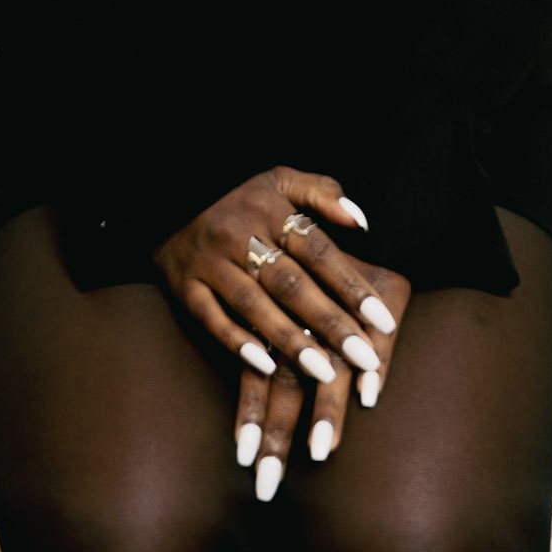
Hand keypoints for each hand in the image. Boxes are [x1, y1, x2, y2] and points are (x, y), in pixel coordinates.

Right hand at [149, 165, 398, 410]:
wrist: (168, 193)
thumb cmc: (239, 195)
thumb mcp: (280, 179)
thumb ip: (323, 193)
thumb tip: (362, 222)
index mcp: (269, 209)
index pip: (319, 250)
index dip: (351, 286)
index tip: (383, 320)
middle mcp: (240, 236)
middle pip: (292, 283)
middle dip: (330, 323)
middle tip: (364, 357)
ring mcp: (210, 263)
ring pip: (254, 306)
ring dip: (291, 340)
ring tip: (324, 372)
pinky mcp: (184, 286)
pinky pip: (211, 318)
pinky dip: (237, 342)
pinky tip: (265, 368)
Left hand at [233, 254, 411, 499]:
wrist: (367, 234)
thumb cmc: (314, 262)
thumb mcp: (285, 289)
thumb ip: (263, 330)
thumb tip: (246, 404)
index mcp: (275, 310)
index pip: (258, 370)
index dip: (250, 412)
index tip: (243, 459)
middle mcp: (306, 311)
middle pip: (289, 377)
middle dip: (278, 432)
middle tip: (268, 484)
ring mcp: (345, 309)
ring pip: (330, 365)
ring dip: (326, 411)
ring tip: (319, 453)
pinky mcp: (385, 299)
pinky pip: (376, 340)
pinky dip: (374, 366)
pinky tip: (366, 398)